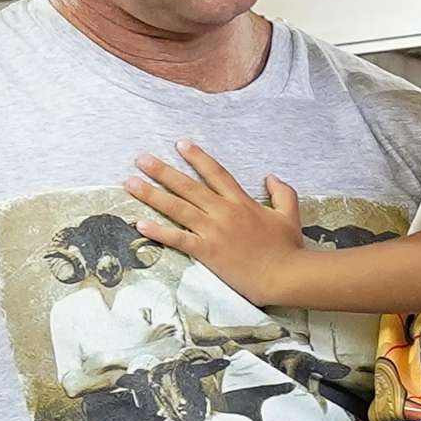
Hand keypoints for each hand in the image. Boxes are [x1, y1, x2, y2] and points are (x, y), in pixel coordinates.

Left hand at [126, 142, 306, 299]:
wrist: (284, 275)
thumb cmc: (288, 248)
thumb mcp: (290, 215)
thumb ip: (282, 192)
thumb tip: (270, 176)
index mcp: (242, 202)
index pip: (216, 172)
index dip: (197, 157)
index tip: (180, 144)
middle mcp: (223, 212)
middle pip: (187, 186)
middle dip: (162, 171)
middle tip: (141, 158)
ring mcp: (213, 231)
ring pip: (177, 208)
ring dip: (151, 194)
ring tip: (130, 182)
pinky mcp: (207, 252)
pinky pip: (178, 238)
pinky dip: (158, 231)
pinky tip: (139, 224)